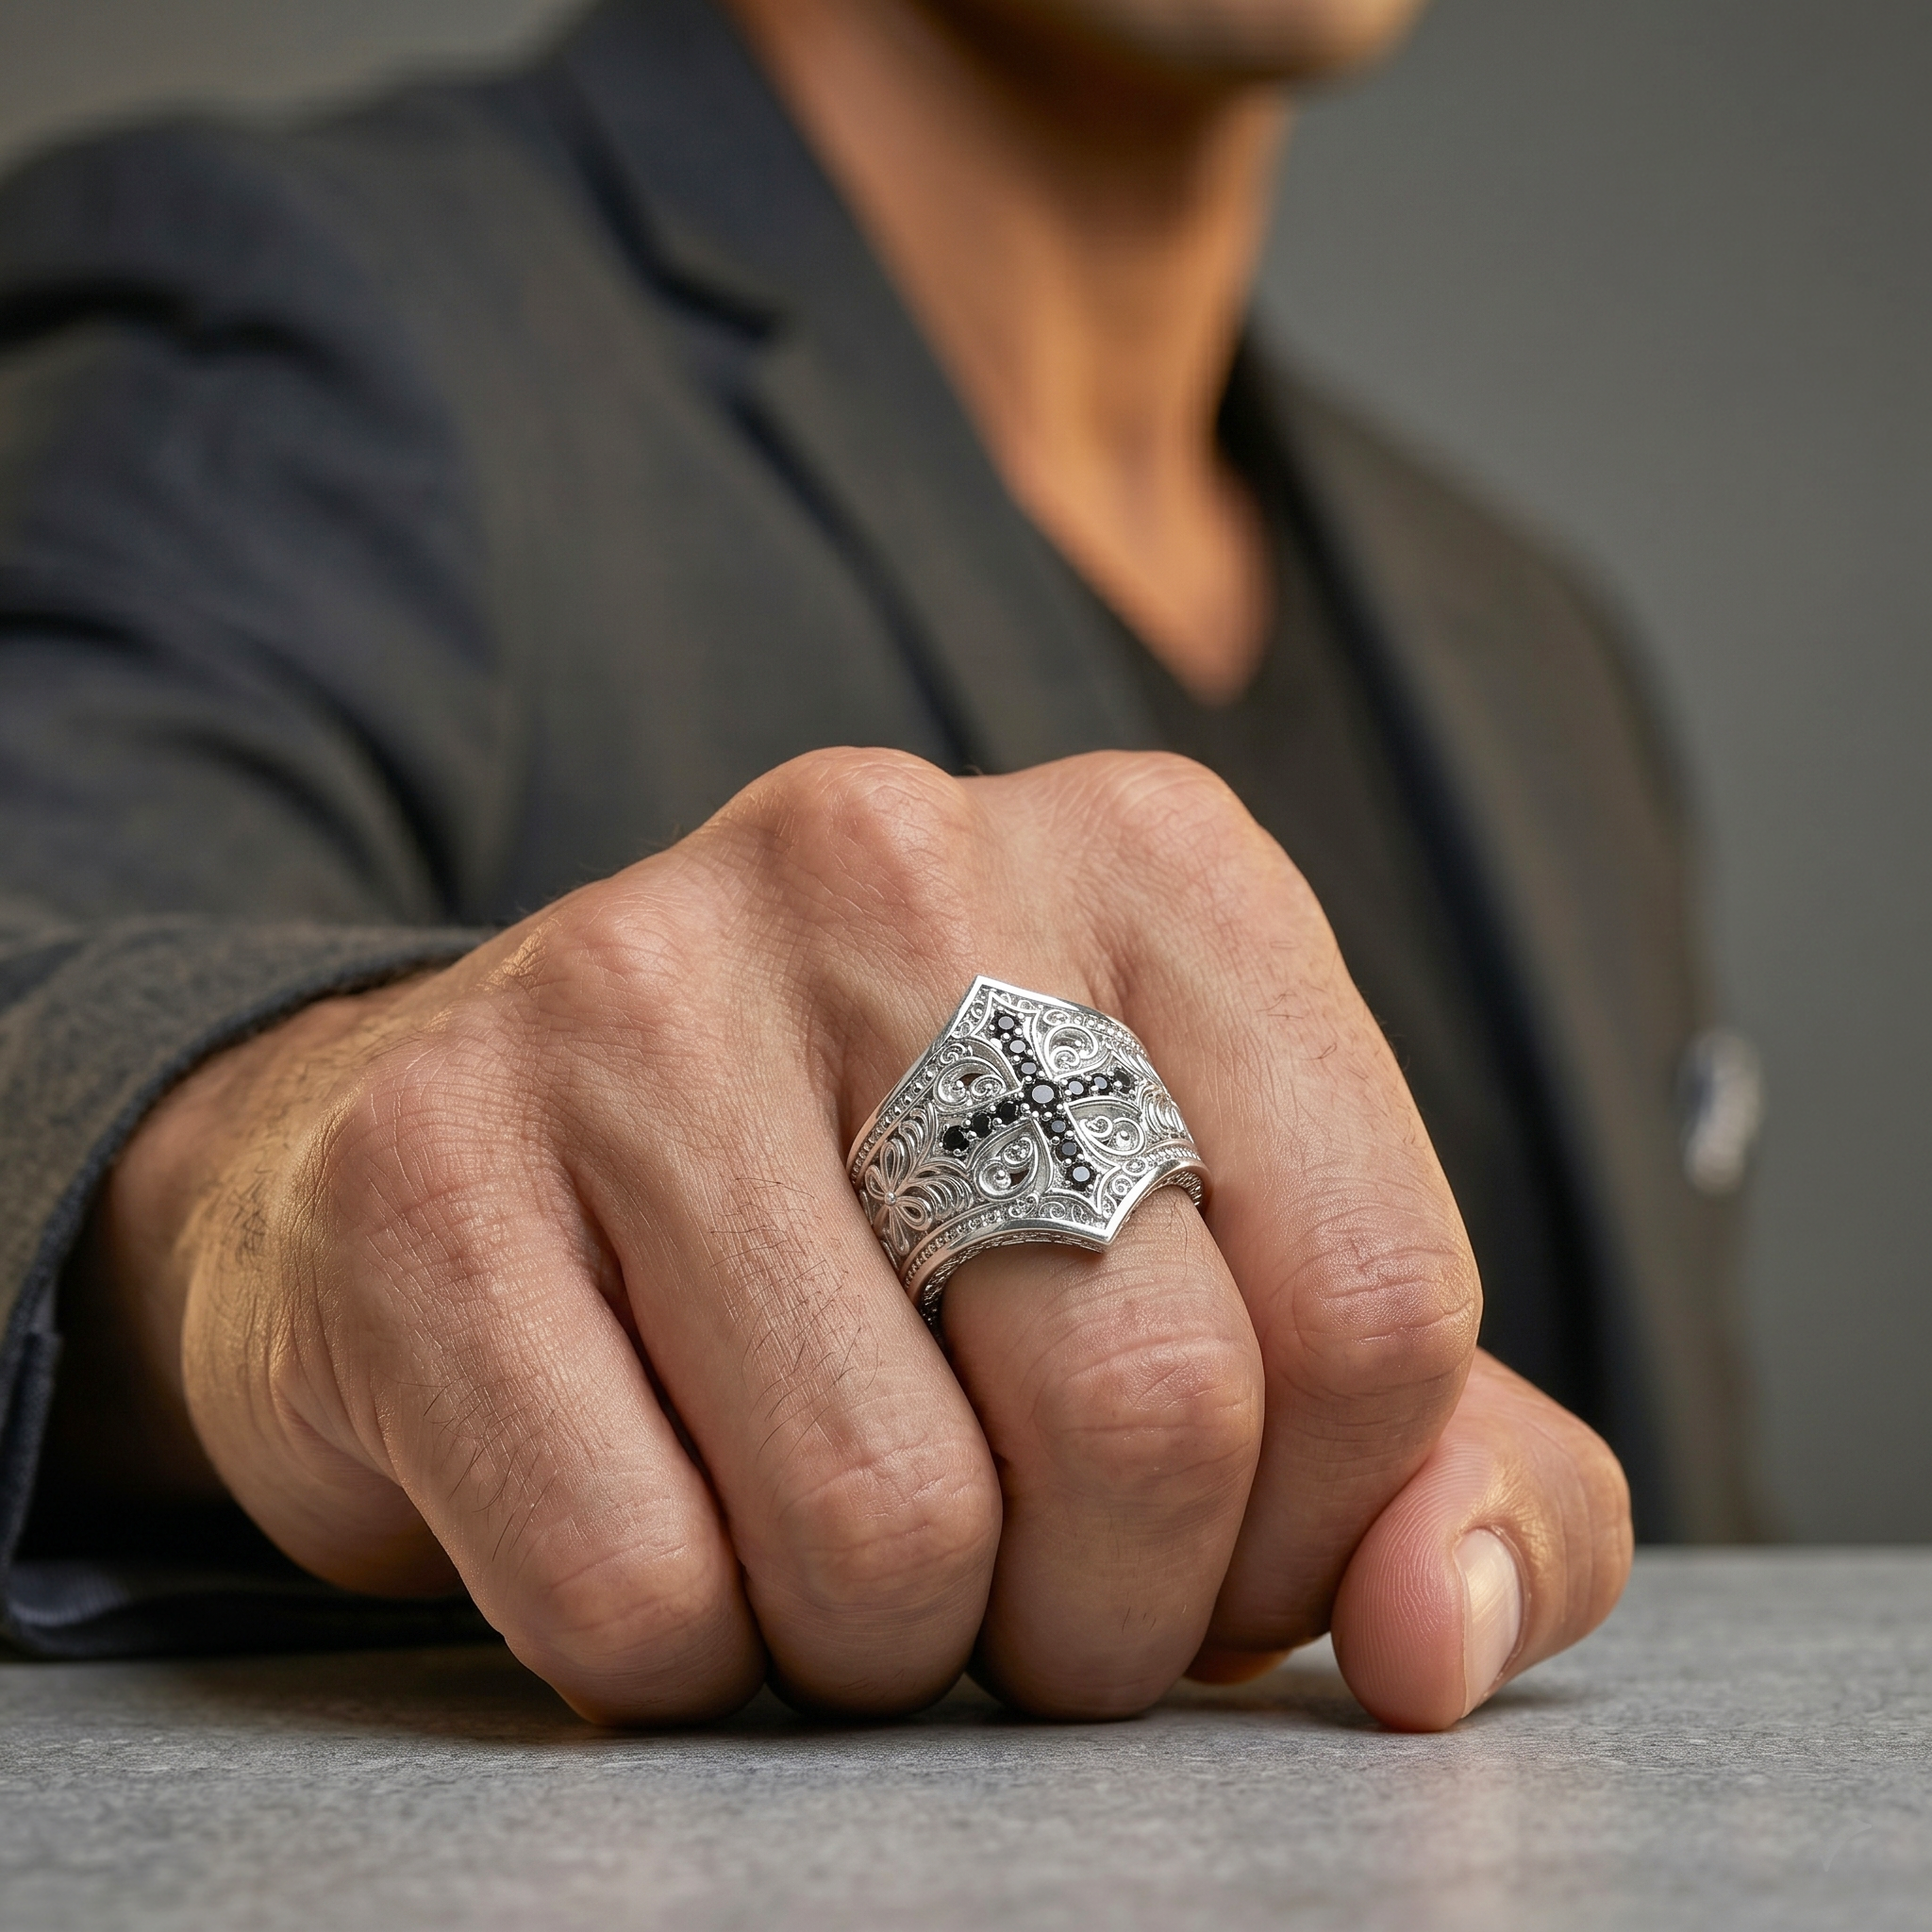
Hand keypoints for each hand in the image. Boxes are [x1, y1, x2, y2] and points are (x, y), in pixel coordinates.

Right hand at [78, 749, 1629, 1725]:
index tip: (1188, 1540)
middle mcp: (895, 864)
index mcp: (1155, 858)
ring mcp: (638, 988)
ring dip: (879, 1640)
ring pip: (882, 1530)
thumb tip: (1434, 1641)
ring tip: (821, 1531)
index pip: (1376, 1309)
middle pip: (1147, 1417)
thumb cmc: (900, 1229)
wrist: (510, 1153)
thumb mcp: (1225, 1282)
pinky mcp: (428, 1162)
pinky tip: (656, 1510)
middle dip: (1092, 1613)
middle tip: (1003, 1575)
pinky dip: (678, 1651)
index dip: (1301, 1525)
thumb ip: (1437, 1451)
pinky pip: (636, 1586)